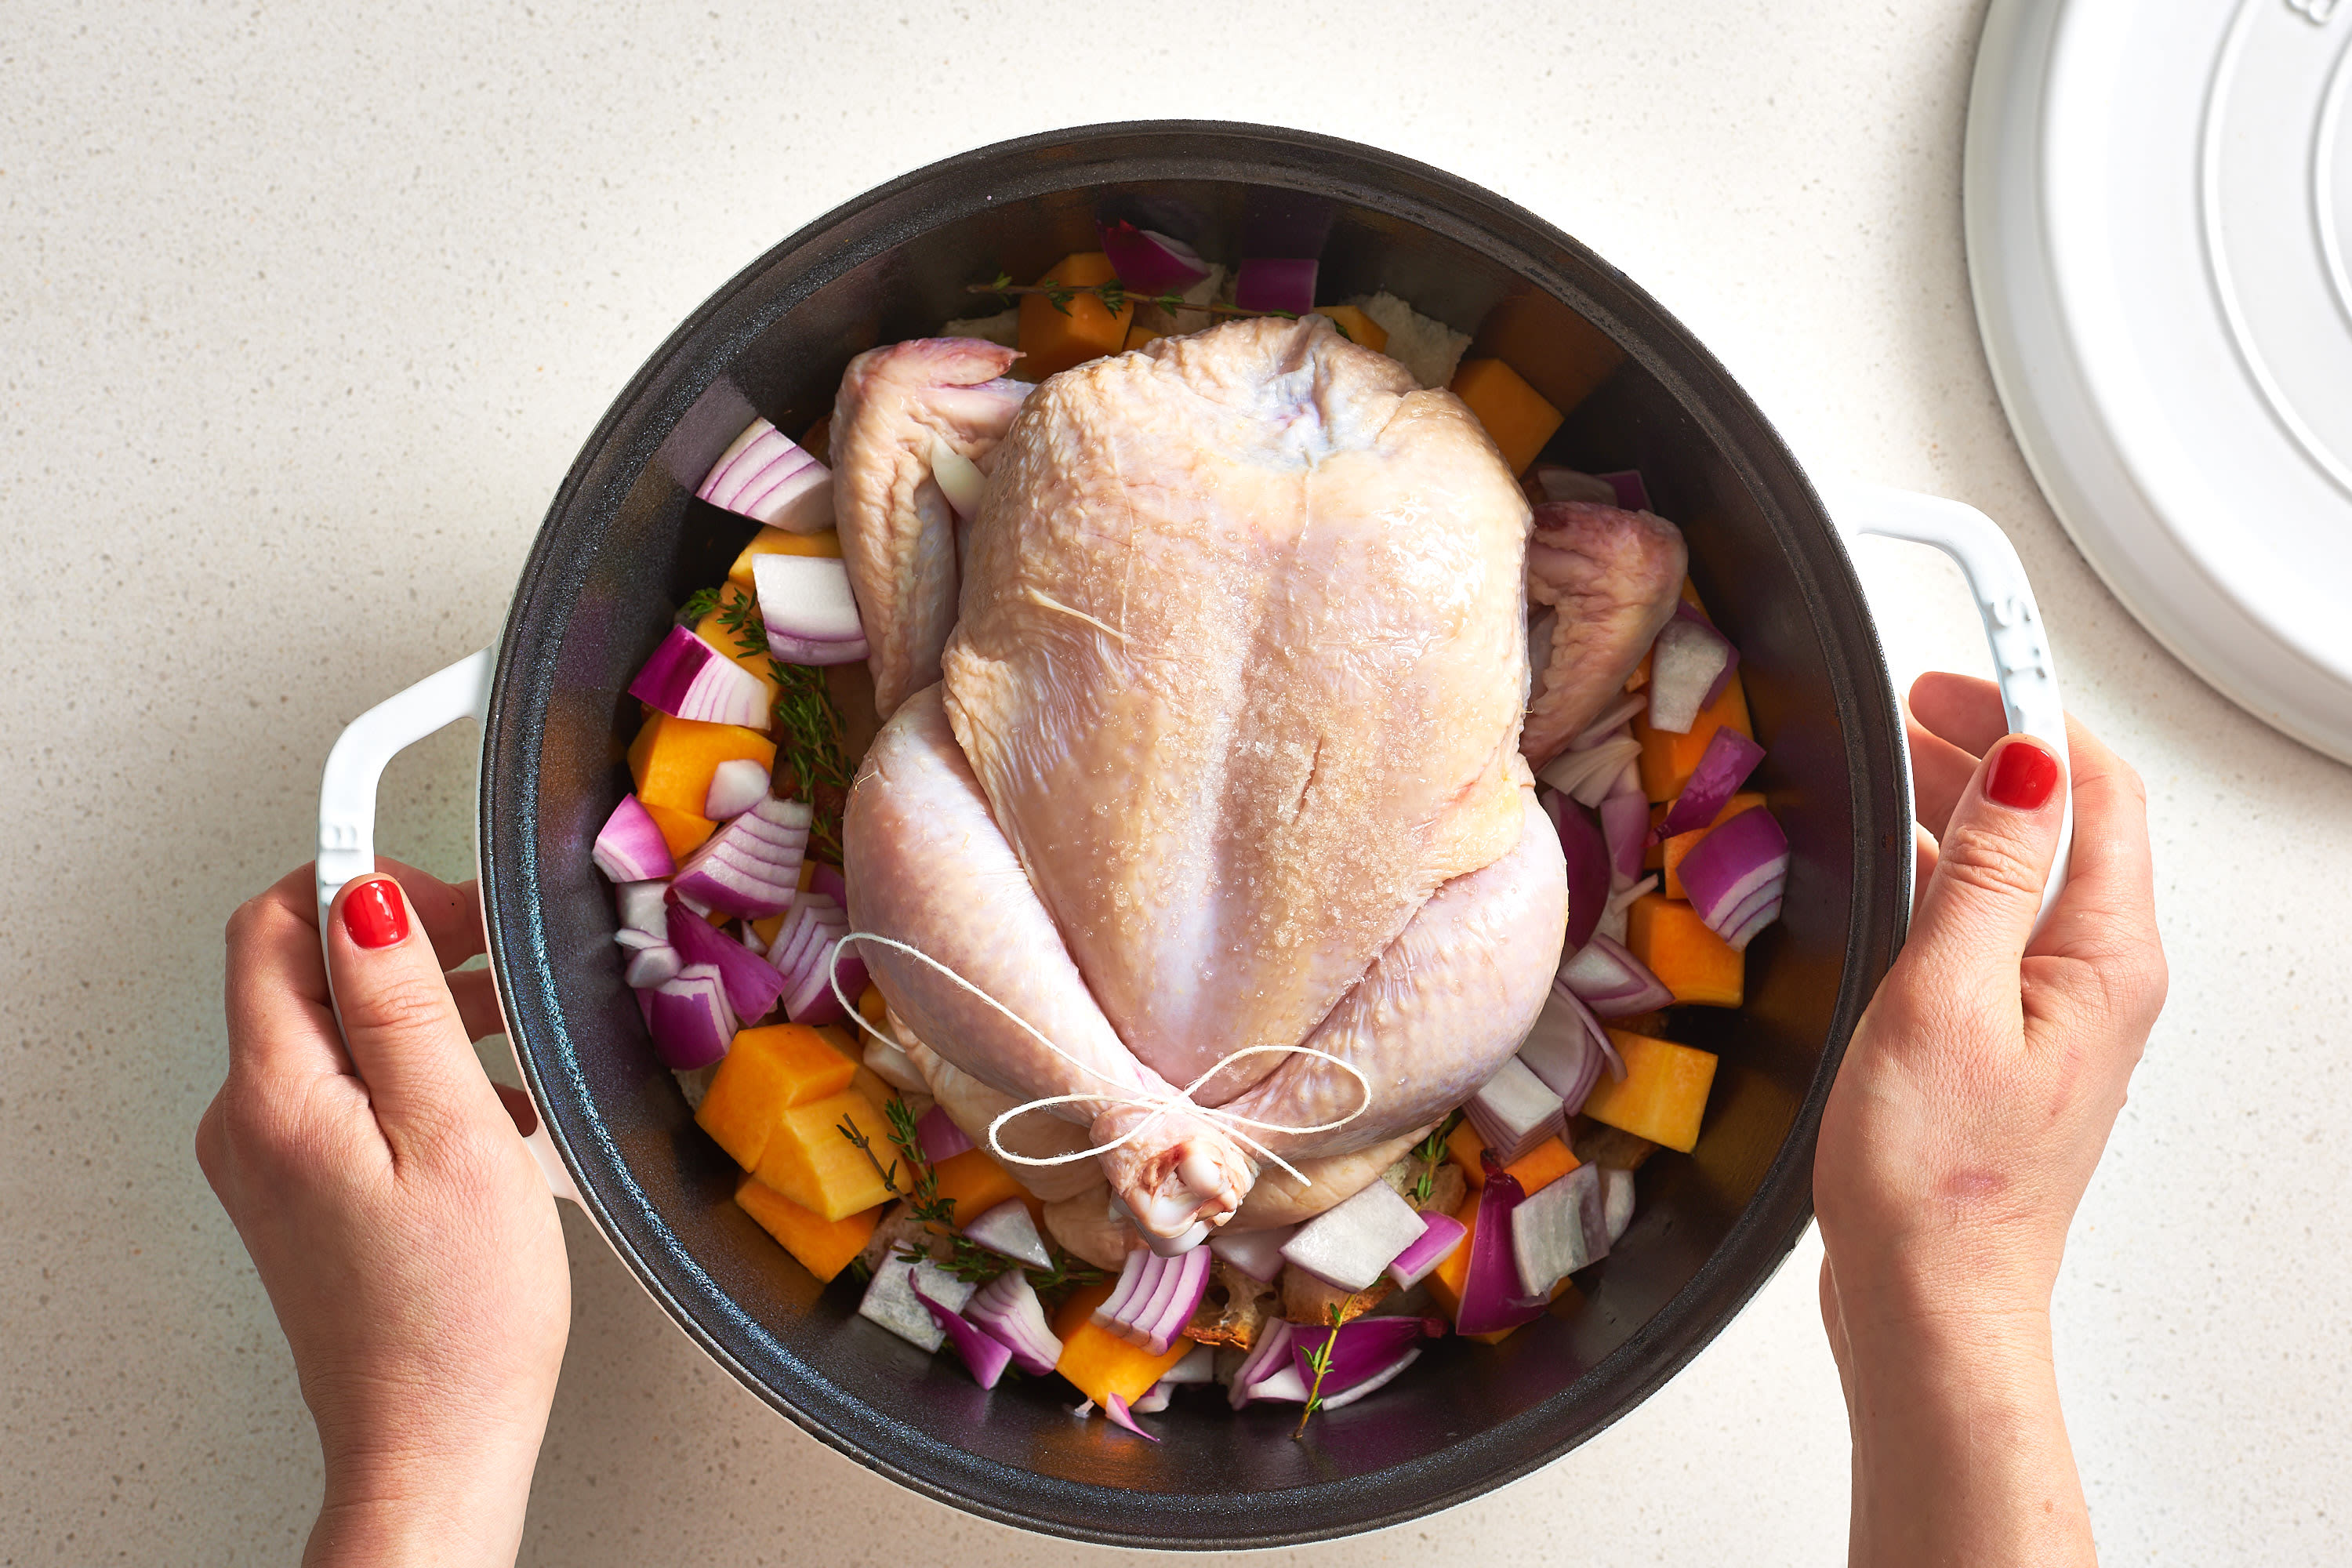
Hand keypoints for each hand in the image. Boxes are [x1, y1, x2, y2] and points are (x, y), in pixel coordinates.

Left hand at [198, 863, 569, 1567]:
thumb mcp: (452, 1132)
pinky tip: (487, 1104)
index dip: (355, 876)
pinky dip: (416, 1074)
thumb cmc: (456, 1314)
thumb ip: (403, 1007)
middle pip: (303, 975)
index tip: (435, 874)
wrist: (435, 1441)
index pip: (276, 928)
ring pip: (334, 1034)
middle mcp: (252, 1126)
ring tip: (504, 1030)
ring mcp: (272, 1165)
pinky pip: (347, 1094)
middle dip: (399, 938)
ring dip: (418, 1008)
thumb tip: (367, 899)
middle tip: (490, 946)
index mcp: (277, 1098)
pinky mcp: (303, 1196)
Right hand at [1815, 673, 2164, 1566]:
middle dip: (1989, 744)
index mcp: (2103, 959)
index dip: (2024, 712)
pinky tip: (1887, 868)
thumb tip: (2024, 763)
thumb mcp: (1943, 998)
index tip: (1952, 670)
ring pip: (2022, 868)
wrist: (1931, 1301)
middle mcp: (2097, 979)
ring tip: (1887, 762)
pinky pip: (1988, 922)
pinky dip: (1941, 870)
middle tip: (1907, 703)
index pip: (2093, 789)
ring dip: (1961, 803)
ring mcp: (2055, 1011)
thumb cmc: (1936, 1180)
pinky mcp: (2006, 1041)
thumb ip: (1982, 873)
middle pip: (2064, 819)